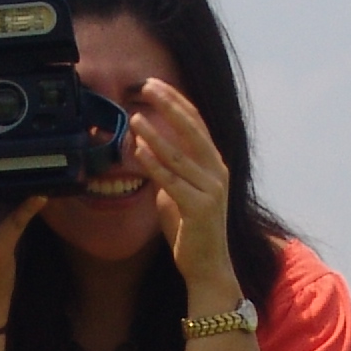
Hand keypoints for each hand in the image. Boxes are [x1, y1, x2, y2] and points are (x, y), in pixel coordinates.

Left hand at [125, 79, 239, 308]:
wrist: (207, 266)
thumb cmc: (191, 231)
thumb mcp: (178, 193)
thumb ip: (169, 172)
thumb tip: (147, 152)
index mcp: (214, 165)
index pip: (196, 123)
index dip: (176, 101)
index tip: (155, 84)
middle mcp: (217, 172)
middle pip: (191, 129)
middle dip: (168, 105)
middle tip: (146, 86)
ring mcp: (211, 189)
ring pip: (178, 154)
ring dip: (154, 133)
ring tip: (134, 118)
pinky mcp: (199, 208)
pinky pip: (172, 180)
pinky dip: (154, 163)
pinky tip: (138, 149)